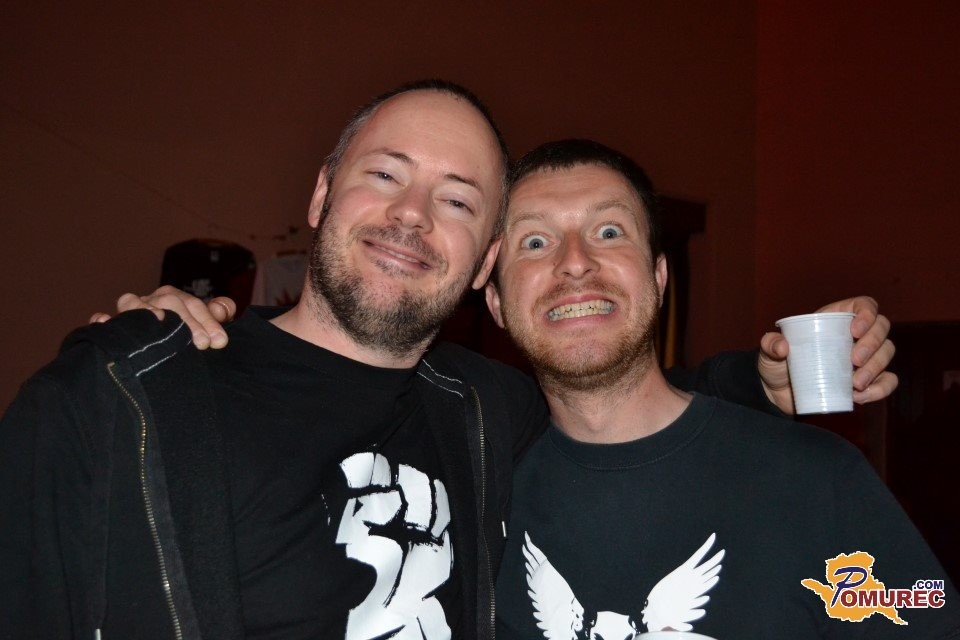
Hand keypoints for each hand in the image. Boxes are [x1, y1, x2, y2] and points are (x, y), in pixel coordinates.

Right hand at [89, 285, 236, 348]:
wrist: (157, 367)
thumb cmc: (186, 342)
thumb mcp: (205, 330)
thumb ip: (216, 317)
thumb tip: (224, 308)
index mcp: (174, 298)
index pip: (193, 304)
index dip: (208, 321)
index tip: (220, 342)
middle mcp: (151, 302)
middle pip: (169, 301)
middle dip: (188, 321)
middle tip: (203, 344)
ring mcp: (129, 313)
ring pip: (132, 302)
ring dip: (145, 309)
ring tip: (159, 320)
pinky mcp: (111, 328)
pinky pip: (102, 320)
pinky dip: (103, 320)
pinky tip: (104, 321)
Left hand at [759, 296, 897, 413]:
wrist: (777, 394)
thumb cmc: (776, 365)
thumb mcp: (768, 352)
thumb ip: (769, 344)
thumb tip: (782, 347)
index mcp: (836, 319)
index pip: (865, 306)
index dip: (867, 314)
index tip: (854, 331)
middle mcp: (854, 336)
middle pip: (881, 328)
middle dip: (873, 343)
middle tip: (854, 361)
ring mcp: (863, 358)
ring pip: (887, 353)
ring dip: (877, 368)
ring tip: (855, 384)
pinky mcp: (866, 381)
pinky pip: (887, 381)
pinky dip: (880, 389)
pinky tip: (860, 396)